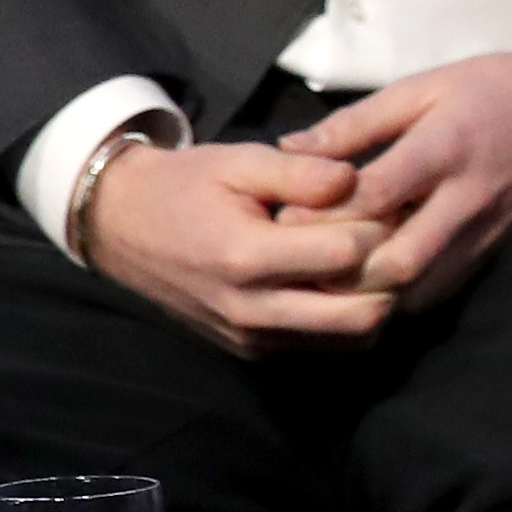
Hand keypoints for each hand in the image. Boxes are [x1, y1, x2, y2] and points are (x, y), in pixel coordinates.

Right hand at [80, 138, 390, 354]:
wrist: (121, 228)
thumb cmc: (185, 186)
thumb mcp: (239, 160)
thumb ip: (302, 171)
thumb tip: (358, 180)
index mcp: (245, 256)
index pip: (349, 254)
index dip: (377, 225)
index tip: (380, 203)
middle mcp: (250, 309)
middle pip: (363, 313)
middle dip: (389, 274)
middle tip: (391, 238)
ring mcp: (251, 337)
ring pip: (351, 338)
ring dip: (376, 301)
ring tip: (370, 258)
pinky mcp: (252, 351)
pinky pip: (325, 346)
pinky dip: (348, 318)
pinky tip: (346, 281)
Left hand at [296, 32, 511, 312]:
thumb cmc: (500, 89)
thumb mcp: (426, 86)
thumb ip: (358, 121)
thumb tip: (291, 147)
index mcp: (447, 148)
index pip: (377, 194)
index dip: (325, 210)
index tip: (286, 212)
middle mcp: (468, 200)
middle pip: (399, 261)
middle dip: (343, 270)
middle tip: (300, 259)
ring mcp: (484, 234)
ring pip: (418, 289)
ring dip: (367, 291)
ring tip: (326, 276)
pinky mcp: (491, 253)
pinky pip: (438, 292)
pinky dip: (397, 294)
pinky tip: (369, 281)